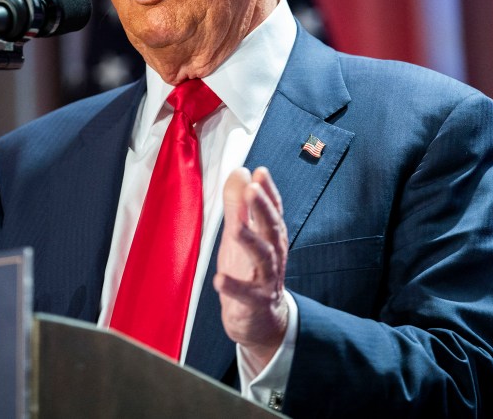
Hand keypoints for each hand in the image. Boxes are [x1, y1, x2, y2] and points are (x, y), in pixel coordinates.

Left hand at [213, 167, 288, 371]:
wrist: (260, 320)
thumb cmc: (249, 271)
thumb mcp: (241, 234)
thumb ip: (237, 204)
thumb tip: (240, 171)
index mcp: (270, 236)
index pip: (272, 209)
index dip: (268, 191)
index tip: (260, 171)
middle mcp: (273, 254)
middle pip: (271, 228)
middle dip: (262, 208)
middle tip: (253, 189)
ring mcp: (266, 279)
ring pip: (262, 257)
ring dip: (249, 240)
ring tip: (235, 227)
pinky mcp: (255, 303)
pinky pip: (246, 295)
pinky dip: (234, 287)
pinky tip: (219, 279)